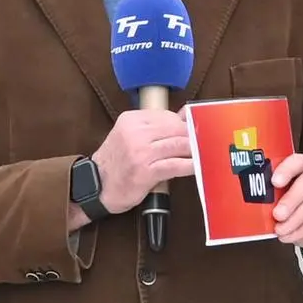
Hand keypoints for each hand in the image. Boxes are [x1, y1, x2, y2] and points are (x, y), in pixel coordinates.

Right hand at [82, 108, 196, 218]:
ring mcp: (140, 152)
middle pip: (176, 129)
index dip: (183, 124)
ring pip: (178, 145)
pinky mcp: (146, 171)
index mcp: (131, 120)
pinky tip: (198, 167)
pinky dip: (190, 165)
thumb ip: (153, 128)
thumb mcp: (128, 136)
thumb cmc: (116, 163)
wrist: (96, 186)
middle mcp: (135, 133)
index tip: (195, 130)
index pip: (167, 116)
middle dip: (193, 136)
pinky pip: (176, 165)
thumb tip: (185, 118)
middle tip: (206, 142)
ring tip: (205, 153)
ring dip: (195, 150)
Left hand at [267, 153, 302, 266]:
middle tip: (276, 214)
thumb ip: (279, 204)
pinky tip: (291, 236)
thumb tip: (259, 209)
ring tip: (281, 229)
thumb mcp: (291, 209)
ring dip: (297, 216)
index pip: (300, 160)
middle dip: (291, 198)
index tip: (274, 182)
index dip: (287, 169)